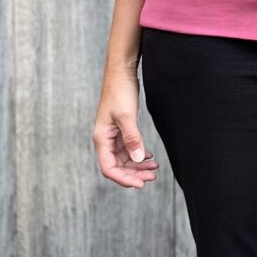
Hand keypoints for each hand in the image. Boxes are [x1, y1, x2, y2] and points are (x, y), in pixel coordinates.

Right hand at [92, 71, 158, 188]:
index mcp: (102, 138)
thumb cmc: (120, 91)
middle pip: (118, 166)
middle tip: (152, 177)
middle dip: (134, 173)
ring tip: (154, 168)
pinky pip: (128, 148)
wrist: (121, 72)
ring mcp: (113, 135)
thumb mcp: (127, 116)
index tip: (141, 184)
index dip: (124, 179)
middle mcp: (105, 139)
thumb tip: (138, 159)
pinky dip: (138, 154)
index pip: (109, 168)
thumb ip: (132, 138)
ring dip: (138, 165)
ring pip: (124, 158)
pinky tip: (149, 156)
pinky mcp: (120, 129)